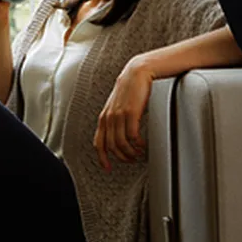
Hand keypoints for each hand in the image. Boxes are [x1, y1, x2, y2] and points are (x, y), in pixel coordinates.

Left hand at [94, 57, 154, 171]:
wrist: (138, 72)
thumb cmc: (131, 89)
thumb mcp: (118, 106)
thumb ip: (116, 120)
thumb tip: (120, 136)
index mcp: (104, 117)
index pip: (99, 143)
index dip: (102, 158)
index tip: (108, 168)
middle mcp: (109, 117)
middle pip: (111, 146)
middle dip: (121, 157)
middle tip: (131, 160)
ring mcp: (118, 115)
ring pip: (121, 143)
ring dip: (130, 152)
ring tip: (138, 154)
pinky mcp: (130, 112)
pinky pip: (132, 136)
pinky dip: (137, 144)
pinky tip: (142, 145)